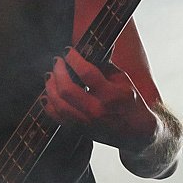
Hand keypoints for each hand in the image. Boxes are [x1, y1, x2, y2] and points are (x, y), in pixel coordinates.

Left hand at [43, 48, 157, 152]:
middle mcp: (97, 110)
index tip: (68, 51)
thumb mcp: (124, 81)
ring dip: (50, 86)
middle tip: (57, 61)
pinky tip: (47, 94)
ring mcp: (86, 122)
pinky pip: (56, 117)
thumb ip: (105, 65)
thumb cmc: (130, 104)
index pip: (87, 73)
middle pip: (67, 89)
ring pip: (58, 104)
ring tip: (50, 75)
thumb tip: (87, 49)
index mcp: (112, 95)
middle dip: (58, 71)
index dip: (73, 59)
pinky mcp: (79, 130)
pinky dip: (48, 104)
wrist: (136, 133)